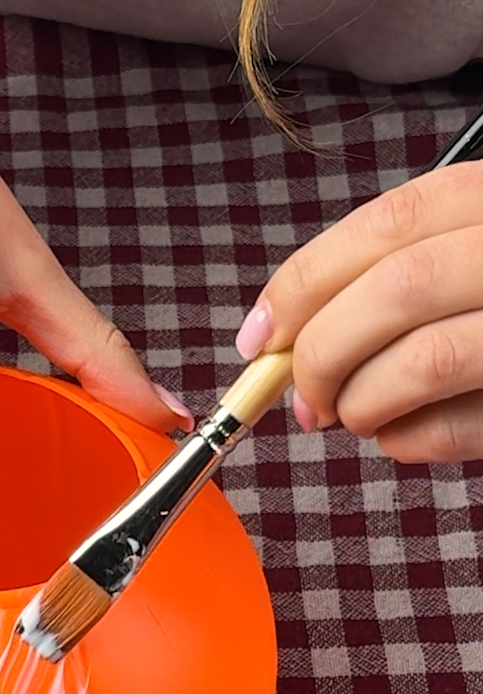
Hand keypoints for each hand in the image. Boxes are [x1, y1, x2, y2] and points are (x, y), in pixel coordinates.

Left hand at [235, 161, 482, 462]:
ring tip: (354, 417)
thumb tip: (278, 340)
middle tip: (303, 402)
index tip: (258, 339)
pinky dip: (410, 442)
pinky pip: (462, 428)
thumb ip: (390, 279)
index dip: (305, 284)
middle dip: (323, 356)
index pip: (389, 224)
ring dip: (363, 404)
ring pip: (427, 361)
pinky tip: (405, 435)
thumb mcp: (461, 258)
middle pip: (399, 291)